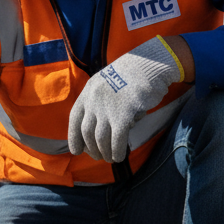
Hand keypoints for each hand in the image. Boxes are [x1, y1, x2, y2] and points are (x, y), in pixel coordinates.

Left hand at [68, 35, 182, 161]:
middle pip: (87, 132)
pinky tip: (119, 156)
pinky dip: (117, 150)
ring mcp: (107, 107)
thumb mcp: (107, 84)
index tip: (76, 151)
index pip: (75, 119)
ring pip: (100, 139)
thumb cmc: (132, 76)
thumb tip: (99, 131)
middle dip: (92, 149)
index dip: (74, 137)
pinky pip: (117, 139)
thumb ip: (100, 103)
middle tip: (99, 157)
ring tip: (110, 159)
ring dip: (105, 152)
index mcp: (88, 92)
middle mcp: (93, 100)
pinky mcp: (123, 114)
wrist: (150, 64)